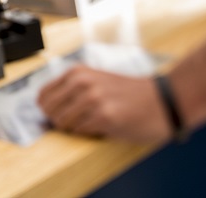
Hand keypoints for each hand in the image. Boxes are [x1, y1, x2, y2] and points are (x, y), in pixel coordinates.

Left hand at [37, 65, 171, 142]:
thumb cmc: (130, 93)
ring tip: (91, 123)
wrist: (162, 100)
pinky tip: (103, 126)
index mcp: (77, 72)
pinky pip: (81, 131)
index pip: (42, 95)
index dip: (47, 109)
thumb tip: (47, 108)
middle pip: (48, 110)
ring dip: (74, 128)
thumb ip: (73, 89)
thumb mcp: (97, 80)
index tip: (54, 115)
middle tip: (74, 123)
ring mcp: (93, 99)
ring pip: (62, 122)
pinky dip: (88, 133)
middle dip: (57, 120)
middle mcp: (82, 82)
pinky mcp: (105, 117)